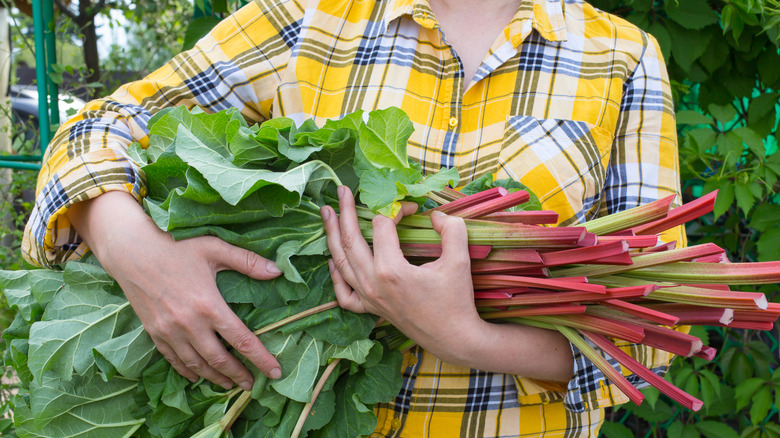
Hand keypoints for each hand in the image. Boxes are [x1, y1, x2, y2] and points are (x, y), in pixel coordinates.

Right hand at [67, 191, 281, 390]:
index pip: (242, 340)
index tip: (275, 372)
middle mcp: (189, 324)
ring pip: (196, 365)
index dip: (261, 359)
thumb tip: (278, 271)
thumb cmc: (176, 246)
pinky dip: (187, 371)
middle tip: (252, 385)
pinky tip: (197, 376)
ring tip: (229, 385)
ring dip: (215, 378)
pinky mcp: (154, 332)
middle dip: (239, 375)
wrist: (132, 251)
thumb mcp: (215, 248)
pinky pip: (173, 359)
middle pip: (220, 360)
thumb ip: (248, 261)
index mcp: (209, 306)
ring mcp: (169, 331)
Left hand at [321, 186, 573, 380]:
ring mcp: (368, 298)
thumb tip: (436, 214)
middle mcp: (372, 283)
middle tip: (341, 190)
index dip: (395, 209)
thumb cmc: (457, 300)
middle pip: (351, 240)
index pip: (382, 226)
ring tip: (326, 213)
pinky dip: (335, 275)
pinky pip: (344, 293)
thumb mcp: (459, 260)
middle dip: (345, 212)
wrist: (455, 339)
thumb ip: (451, 229)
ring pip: (341, 262)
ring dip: (332, 235)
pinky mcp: (371, 310)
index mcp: (391, 269)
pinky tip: (332, 260)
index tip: (412, 206)